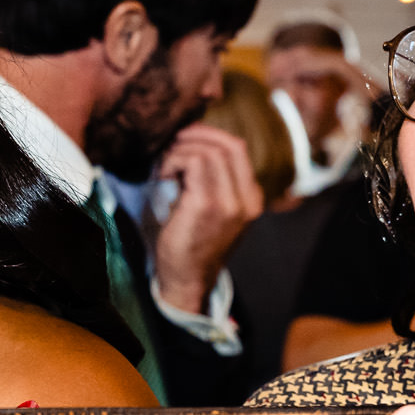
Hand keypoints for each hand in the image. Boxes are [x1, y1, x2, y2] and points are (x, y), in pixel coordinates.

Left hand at [151, 124, 264, 313]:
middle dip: (195, 136)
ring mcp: (229, 203)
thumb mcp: (213, 209)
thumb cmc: (193, 243)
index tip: (185, 138)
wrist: (187, 281)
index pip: (238, 148)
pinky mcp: (207, 206)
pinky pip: (195, 163)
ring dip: (181, 150)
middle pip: (227, 144)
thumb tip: (191, 143)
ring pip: (210, 151)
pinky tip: (163, 175)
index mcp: (251, 198)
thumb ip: (214, 180)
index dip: (209, 134)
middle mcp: (246, 200)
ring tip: (166, 165)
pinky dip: (174, 161)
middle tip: (171, 144)